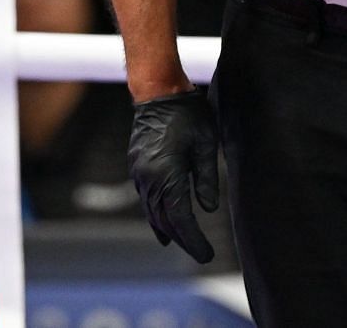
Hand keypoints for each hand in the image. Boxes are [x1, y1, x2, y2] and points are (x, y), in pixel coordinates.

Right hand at [128, 89, 221, 262]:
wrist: (156, 91)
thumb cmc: (186, 114)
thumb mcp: (205, 144)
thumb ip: (207, 178)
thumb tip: (209, 209)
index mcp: (166, 175)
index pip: (180, 219)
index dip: (193, 240)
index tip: (206, 255)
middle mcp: (148, 179)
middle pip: (164, 220)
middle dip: (182, 239)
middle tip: (200, 253)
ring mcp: (139, 173)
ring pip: (152, 212)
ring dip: (167, 229)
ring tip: (182, 243)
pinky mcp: (137, 167)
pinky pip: (146, 200)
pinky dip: (157, 214)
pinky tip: (164, 221)